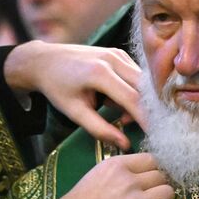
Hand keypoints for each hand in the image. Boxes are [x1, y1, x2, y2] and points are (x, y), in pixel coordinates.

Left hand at [4, 42, 144, 148]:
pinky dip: (132, 90)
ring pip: (142, 81)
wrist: (45, 60)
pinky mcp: (119, 53)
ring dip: (137, 100)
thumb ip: (99, 129)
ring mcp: (117, 53)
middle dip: (144, 109)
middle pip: (143, 88)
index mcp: (99, 73)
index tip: (154, 135)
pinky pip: (135, 75)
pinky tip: (112, 99)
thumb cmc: (57, 87)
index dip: (146, 119)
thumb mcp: (74, 112)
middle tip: (127, 124)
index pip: (133, 99)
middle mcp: (112, 59)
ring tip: (114, 111)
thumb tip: (125, 144)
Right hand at [31, 152, 173, 198]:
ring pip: (168, 191)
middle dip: (158, 185)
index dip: (153, 170)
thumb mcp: (95, 176)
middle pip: (161, 175)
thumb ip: (117, 172)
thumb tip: (135, 175)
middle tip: (151, 196)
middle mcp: (129, 179)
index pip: (151, 159)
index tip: (149, 179)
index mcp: (117, 165)